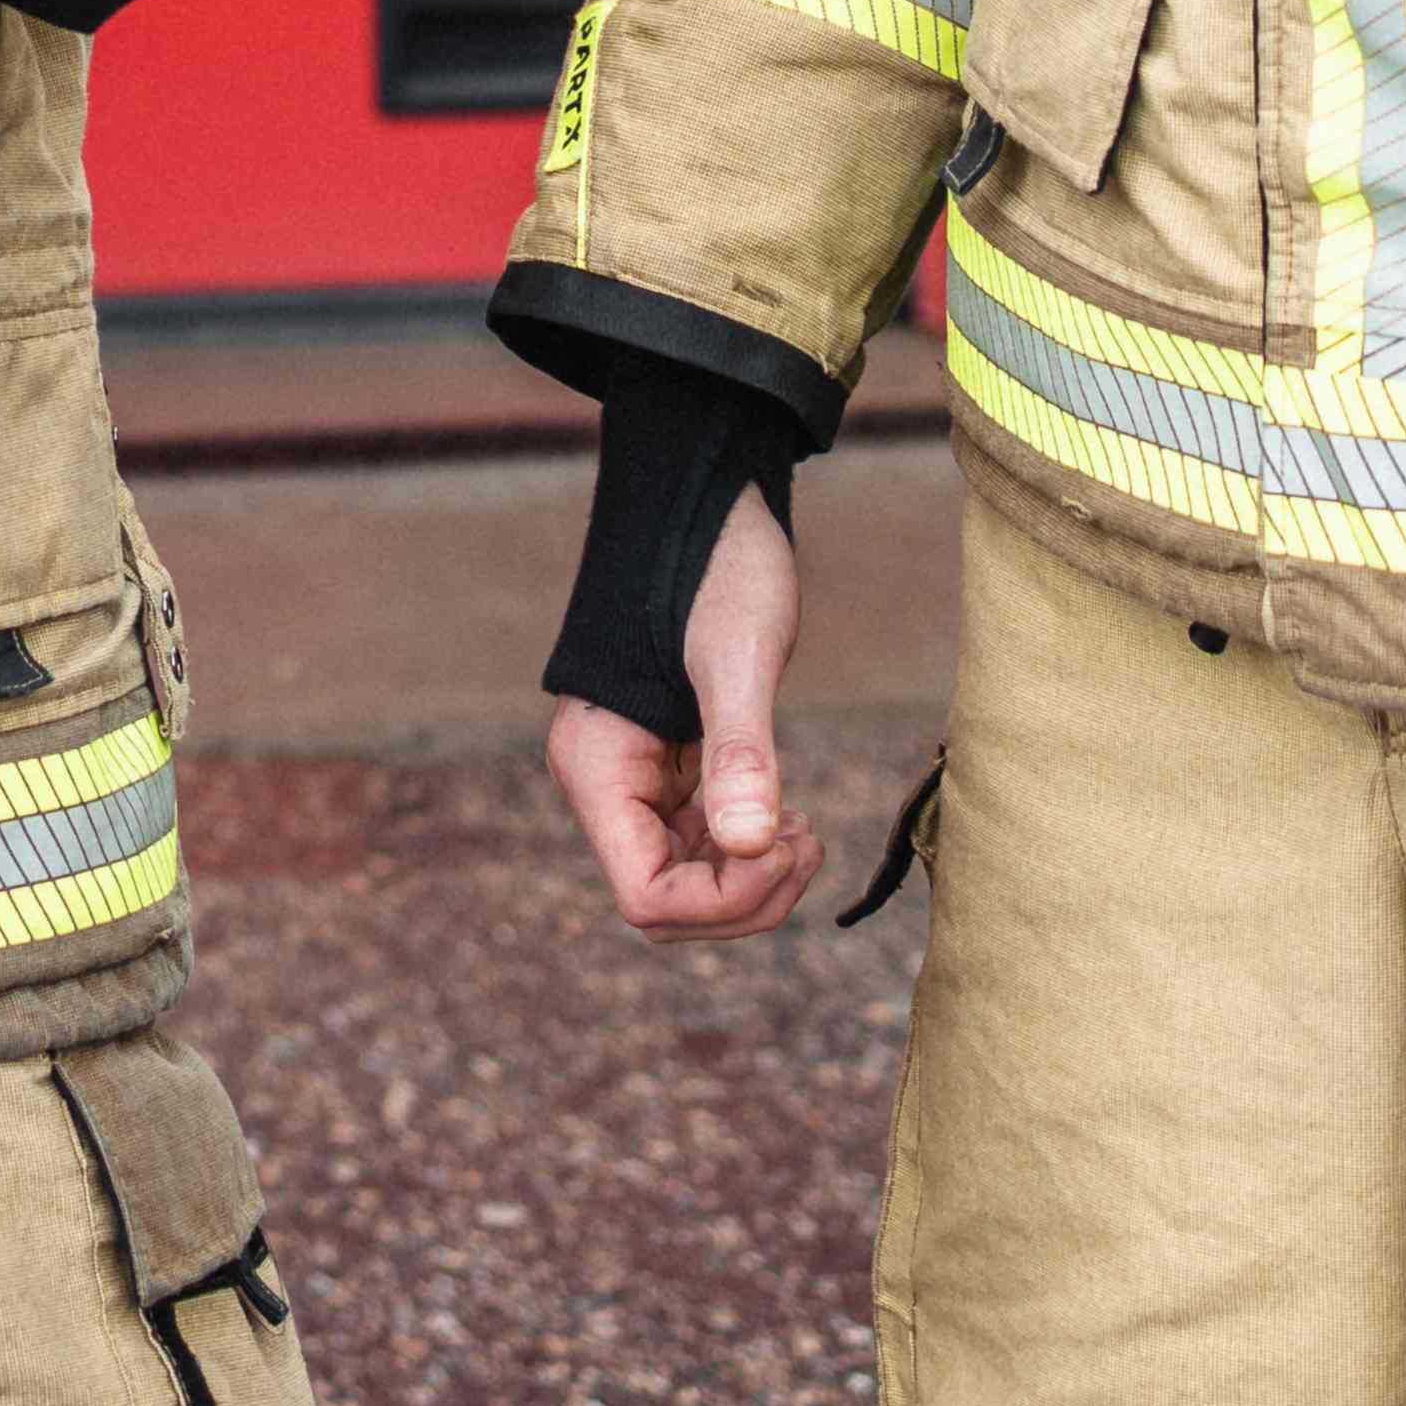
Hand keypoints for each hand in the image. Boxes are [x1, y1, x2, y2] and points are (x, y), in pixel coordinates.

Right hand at [544, 482, 818, 939]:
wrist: (708, 504)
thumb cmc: (715, 566)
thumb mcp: (738, 659)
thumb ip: (741, 754)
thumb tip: (754, 846)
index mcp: (598, 767)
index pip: (647, 897)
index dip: (722, 902)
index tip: (784, 848)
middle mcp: (605, 784)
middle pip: (668, 901)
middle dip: (744, 896)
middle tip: (807, 842)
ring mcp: (636, 781)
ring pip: (688, 883)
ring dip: (753, 880)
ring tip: (806, 832)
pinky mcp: (670, 769)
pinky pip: (704, 846)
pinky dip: (750, 850)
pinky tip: (789, 819)